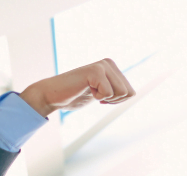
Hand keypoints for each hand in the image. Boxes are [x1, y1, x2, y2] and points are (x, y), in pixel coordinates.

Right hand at [19, 59, 134, 117]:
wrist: (53, 96)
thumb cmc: (76, 96)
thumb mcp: (102, 93)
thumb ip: (116, 90)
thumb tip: (133, 93)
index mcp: (112, 67)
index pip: (131, 93)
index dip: (117, 101)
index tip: (100, 96)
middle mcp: (109, 63)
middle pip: (129, 93)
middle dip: (114, 101)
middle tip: (96, 95)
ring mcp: (102, 65)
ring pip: (122, 93)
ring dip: (106, 98)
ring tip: (91, 91)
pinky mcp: (95, 71)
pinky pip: (109, 93)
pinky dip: (98, 97)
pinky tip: (86, 89)